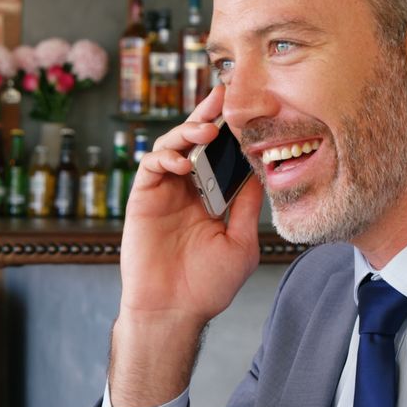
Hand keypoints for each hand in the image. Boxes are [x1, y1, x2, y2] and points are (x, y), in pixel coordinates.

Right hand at [109, 86, 264, 406]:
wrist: (173, 311)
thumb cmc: (207, 285)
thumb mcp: (241, 241)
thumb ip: (248, 205)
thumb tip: (263, 170)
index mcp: (212, 196)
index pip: (222, 155)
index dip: (231, 132)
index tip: (247, 109)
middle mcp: (187, 188)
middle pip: (196, 142)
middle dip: (208, 117)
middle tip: (223, 95)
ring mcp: (164, 191)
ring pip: (172, 146)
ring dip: (188, 132)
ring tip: (206, 131)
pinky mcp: (143, 198)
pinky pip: (151, 166)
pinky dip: (165, 156)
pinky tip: (181, 161)